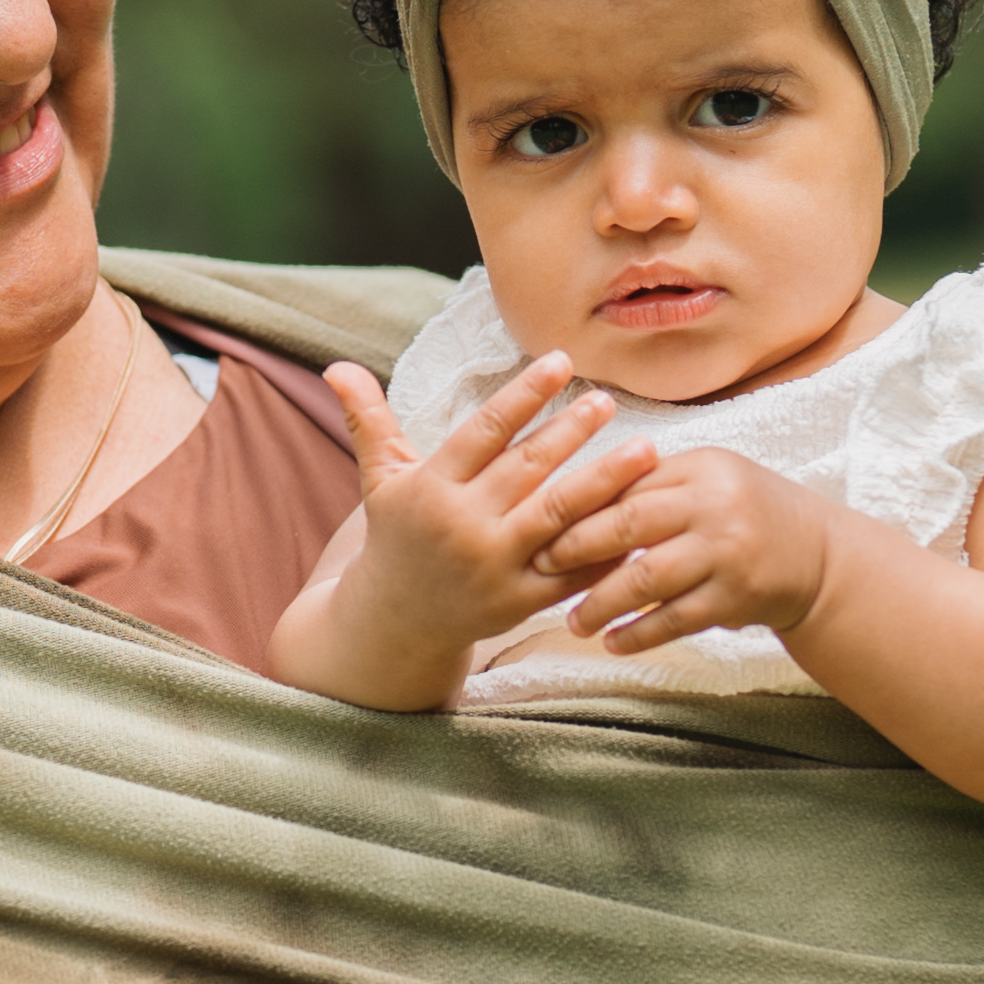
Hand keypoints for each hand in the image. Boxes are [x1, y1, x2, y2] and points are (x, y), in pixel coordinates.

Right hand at [313, 355, 658, 689]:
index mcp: (434, 490)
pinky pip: (574, 571)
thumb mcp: (380, 480)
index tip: (560, 361)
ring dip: (606, 483)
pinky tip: (644, 515)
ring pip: (560, 519)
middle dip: (571, 433)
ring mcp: (497, 568)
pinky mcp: (523, 601)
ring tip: (647, 451)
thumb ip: (369, 421)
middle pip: (528, 471)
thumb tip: (336, 366)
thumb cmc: (397, 537)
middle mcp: (466, 527)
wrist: (396, 622)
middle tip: (608, 400)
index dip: (523, 395)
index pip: (485, 433)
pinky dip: (609, 546)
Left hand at [549, 443, 852, 658]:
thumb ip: (652, 485)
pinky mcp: (736, 598)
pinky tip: (612, 642)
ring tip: (573, 620)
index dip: (578, 506)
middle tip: (540, 566)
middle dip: (576, 548)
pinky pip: (674, 620)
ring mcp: (726, 554)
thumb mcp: (708, 480)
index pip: (626, 484)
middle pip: (630, 525)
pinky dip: (638, 634)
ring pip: (647, 579)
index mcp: (701, 468)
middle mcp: (714, 506)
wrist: (817, 556)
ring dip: (602, 603)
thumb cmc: (746, 513)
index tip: (538, 523)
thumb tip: (575, 499)